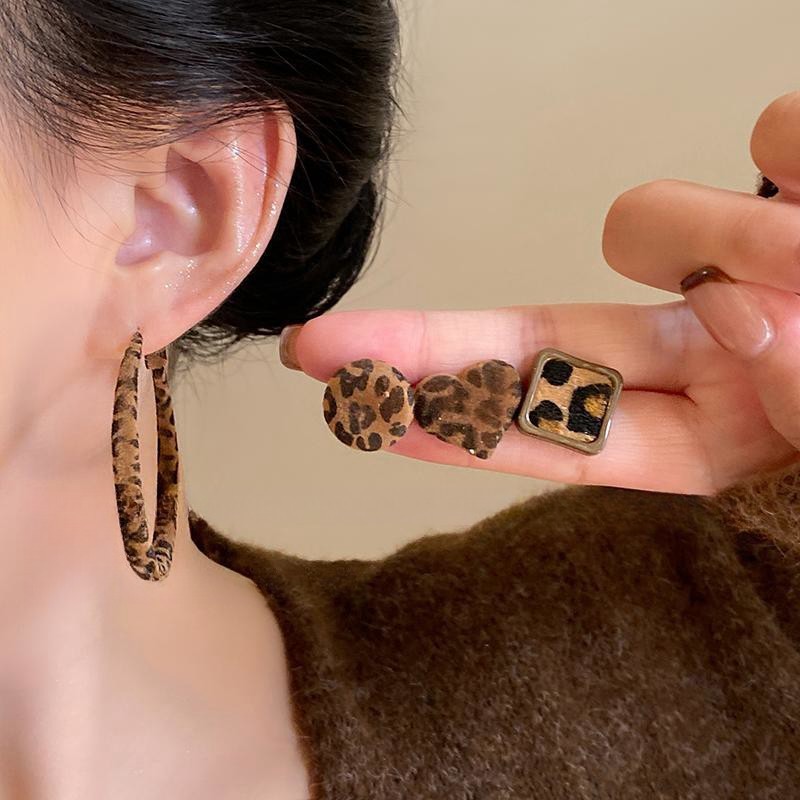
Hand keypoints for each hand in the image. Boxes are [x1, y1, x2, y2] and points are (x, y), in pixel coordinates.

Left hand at [279, 91, 799, 495]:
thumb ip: (796, 381)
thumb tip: (738, 307)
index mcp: (722, 432)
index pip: (556, 437)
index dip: (456, 431)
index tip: (360, 419)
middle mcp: (707, 353)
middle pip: (532, 353)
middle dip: (428, 351)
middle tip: (319, 353)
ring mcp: (730, 267)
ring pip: (647, 217)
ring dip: (726, 228)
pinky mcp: (768, 179)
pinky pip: (758, 139)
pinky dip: (799, 159)